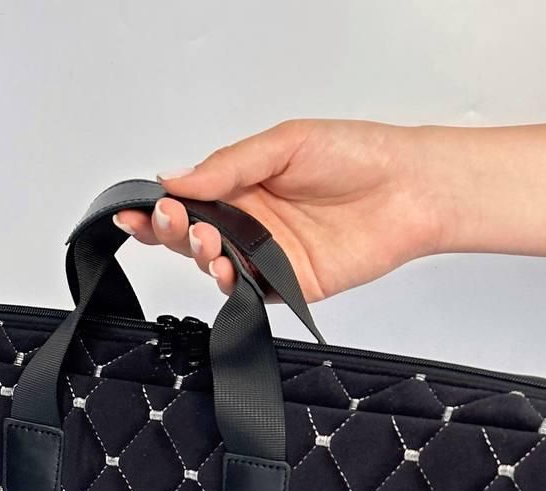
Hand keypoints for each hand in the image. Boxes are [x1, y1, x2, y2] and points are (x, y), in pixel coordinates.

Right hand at [112, 119, 450, 301]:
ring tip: (204, 242)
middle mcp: (250, 221)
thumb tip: (175, 178)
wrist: (408, 190)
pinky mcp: (288, 285)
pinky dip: (229, 286)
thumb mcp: (284, 144)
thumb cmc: (357, 156)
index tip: (137, 209)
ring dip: (198, 256)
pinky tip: (223, 269)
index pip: (187, 198)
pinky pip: (248, 292)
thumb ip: (228, 166)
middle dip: (170, 231)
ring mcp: (267, 255)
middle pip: (191, 235)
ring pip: (214, 266)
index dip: (159, 206)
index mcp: (243, 183)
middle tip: (169, 221)